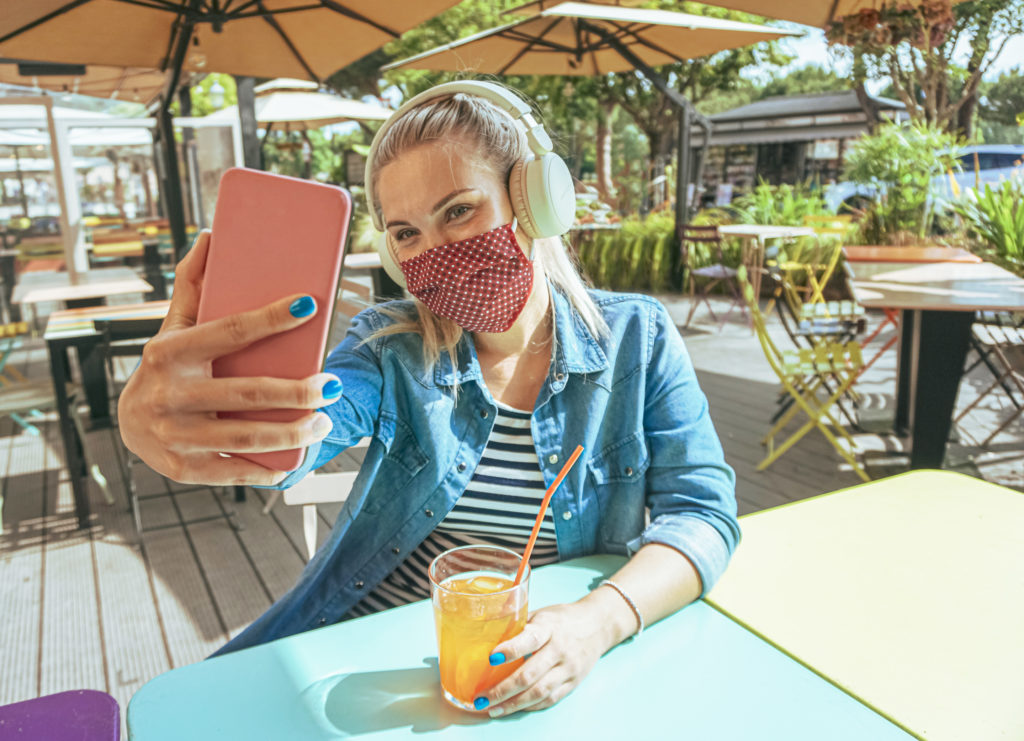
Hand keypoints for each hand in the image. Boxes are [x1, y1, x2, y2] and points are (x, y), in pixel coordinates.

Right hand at [118, 230, 341, 485]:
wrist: (126, 424)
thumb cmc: (166, 366)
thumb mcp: (174, 327)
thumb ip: (193, 286)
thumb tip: (212, 236)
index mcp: (168, 353)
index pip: (228, 330)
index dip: (271, 317)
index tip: (309, 304)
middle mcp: (168, 394)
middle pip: (248, 392)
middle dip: (298, 391)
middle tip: (332, 386)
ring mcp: (174, 435)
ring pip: (247, 435)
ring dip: (294, 432)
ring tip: (325, 422)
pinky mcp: (182, 467)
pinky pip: (234, 470)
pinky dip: (268, 468)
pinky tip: (296, 460)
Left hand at [476, 601, 612, 716]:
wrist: (598, 626)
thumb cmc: (562, 619)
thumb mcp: (541, 614)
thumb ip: (519, 626)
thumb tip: (486, 636)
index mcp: (549, 627)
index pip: (529, 639)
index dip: (510, 650)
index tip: (491, 658)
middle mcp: (560, 649)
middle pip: (530, 674)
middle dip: (503, 689)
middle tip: (481, 698)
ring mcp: (568, 668)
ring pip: (539, 692)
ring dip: (513, 704)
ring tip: (493, 709)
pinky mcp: (573, 682)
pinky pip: (550, 699)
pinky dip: (530, 706)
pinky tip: (514, 708)